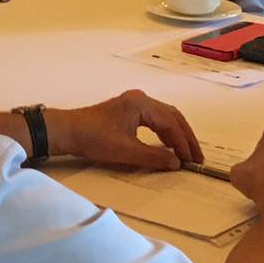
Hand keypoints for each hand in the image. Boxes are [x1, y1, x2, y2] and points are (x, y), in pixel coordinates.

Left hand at [46, 90, 202, 170]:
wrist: (67, 131)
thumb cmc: (94, 139)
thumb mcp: (126, 151)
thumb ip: (154, 156)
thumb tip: (176, 163)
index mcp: (141, 104)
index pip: (171, 123)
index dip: (183, 143)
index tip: (192, 160)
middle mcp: (140, 99)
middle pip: (172, 115)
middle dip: (185, 136)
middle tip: (196, 156)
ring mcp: (134, 103)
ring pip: (164, 116)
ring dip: (176, 134)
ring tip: (185, 153)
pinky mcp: (127, 110)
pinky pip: (154, 119)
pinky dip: (164, 131)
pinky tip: (167, 145)